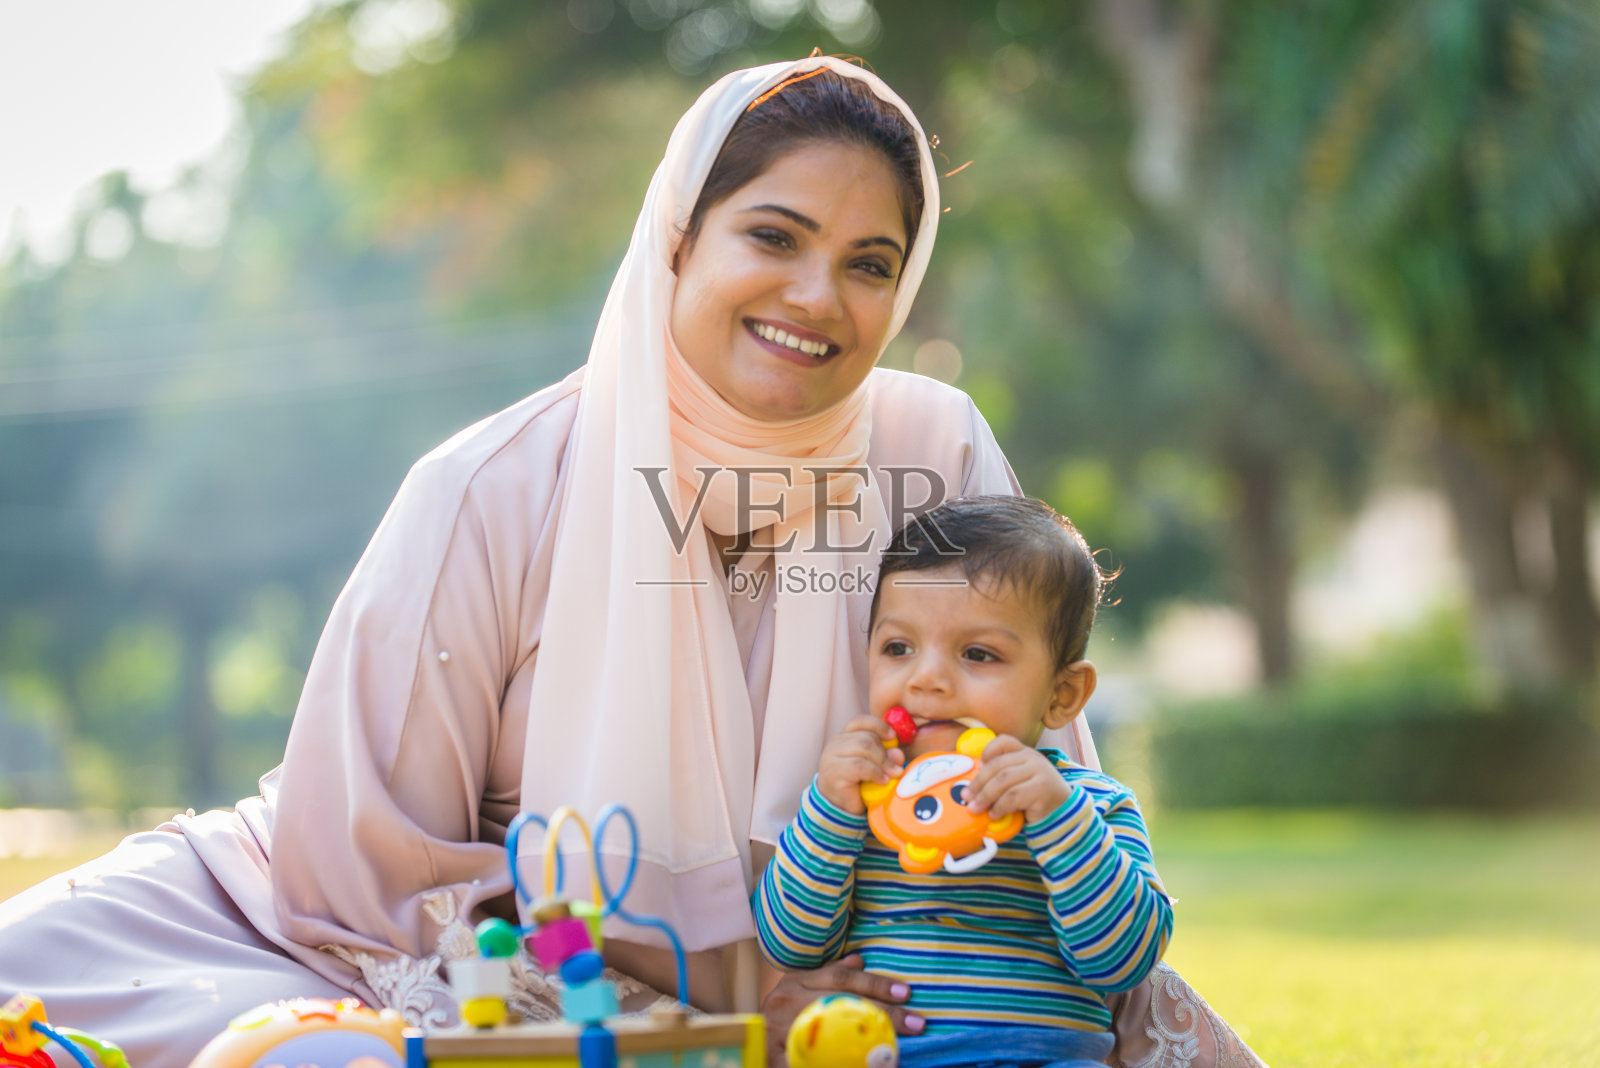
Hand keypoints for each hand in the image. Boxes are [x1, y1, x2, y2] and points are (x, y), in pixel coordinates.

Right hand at [761, 954, 922, 1067]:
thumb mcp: (800, 988)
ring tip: (898, 1053)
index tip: (907, 992)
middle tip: (917, 1023)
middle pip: (842, 1005)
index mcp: (795, 982)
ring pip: (830, 1038)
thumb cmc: (781, 1015)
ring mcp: (778, 1032)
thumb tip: (859, 959)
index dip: (876, 984)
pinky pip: (811, 1064)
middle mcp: (785, 1003)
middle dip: (884, 1014)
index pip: (841, 978)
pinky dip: (841, 1065)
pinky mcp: (773, 1058)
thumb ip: (829, 976)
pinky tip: (863, 1067)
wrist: (745, 1043)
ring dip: (867, 1045)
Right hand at [816, 716, 903, 814]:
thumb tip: (897, 753)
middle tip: (896, 768)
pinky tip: (881, 781)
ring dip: (882, 762)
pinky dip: (875, 772)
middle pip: (866, 737)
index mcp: (845, 738)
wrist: (839, 809)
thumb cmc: (858, 785)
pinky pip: (860, 765)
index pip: (860, 722)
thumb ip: (886, 757)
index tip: (893, 737)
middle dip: (885, 752)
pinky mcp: (834, 772)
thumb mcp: (875, 766)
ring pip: (863, 747)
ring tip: (890, 775)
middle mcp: (835, 744)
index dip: (878, 726)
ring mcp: (832, 757)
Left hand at [963, 734, 1068, 823]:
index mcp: (1025, 752)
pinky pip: (1013, 797)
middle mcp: (1033, 758)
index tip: (977, 767)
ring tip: (976, 808)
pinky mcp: (1042, 790)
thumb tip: (971, 787)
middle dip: (979, 782)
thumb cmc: (1033, 797)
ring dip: (986, 796)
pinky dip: (1000, 806)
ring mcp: (1040, 772)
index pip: (1003, 741)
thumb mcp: (1018, 781)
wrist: (1063, 811)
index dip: (987, 752)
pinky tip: (995, 814)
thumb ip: (1001, 777)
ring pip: (1004, 781)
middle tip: (967, 797)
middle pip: (998, 766)